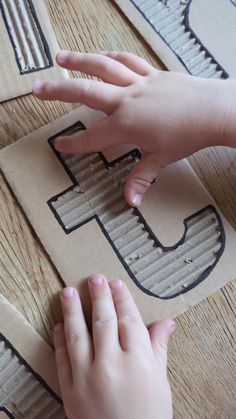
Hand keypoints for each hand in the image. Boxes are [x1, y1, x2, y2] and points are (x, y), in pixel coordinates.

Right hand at [33, 51, 224, 206]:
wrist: (213, 111)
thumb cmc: (188, 135)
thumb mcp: (161, 160)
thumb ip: (141, 179)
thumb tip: (131, 202)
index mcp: (126, 125)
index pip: (92, 137)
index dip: (74, 143)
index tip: (60, 145)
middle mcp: (127, 101)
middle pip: (85, 93)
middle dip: (58, 92)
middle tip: (38, 90)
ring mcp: (138, 84)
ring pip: (103, 68)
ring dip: (79, 61)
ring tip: (61, 57)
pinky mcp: (151, 74)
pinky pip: (127, 61)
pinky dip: (112, 57)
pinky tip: (101, 56)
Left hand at [54, 275, 174, 418]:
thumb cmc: (149, 415)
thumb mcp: (160, 381)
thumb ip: (159, 348)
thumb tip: (167, 322)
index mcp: (138, 360)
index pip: (128, 320)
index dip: (122, 299)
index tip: (116, 283)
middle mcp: (112, 364)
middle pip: (104, 322)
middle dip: (99, 297)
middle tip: (94, 278)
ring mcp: (88, 377)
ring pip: (78, 335)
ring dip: (73, 311)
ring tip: (68, 292)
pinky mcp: (70, 390)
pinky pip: (62, 359)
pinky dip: (59, 341)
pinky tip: (59, 325)